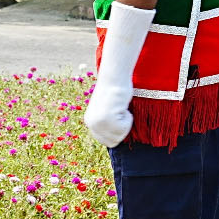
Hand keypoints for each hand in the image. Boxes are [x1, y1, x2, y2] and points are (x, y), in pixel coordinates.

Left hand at [84, 3, 155, 148]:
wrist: (114, 76)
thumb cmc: (114, 90)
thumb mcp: (107, 109)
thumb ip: (107, 123)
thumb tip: (113, 139)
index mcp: (90, 122)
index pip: (106, 141)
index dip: (116, 132)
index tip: (118, 117)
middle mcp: (91, 124)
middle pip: (113, 142)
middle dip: (121, 128)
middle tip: (119, 111)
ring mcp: (99, 122)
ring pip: (119, 136)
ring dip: (125, 123)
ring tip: (120, 107)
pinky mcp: (108, 118)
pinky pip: (125, 129)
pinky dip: (128, 118)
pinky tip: (122, 105)